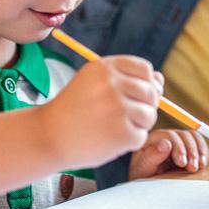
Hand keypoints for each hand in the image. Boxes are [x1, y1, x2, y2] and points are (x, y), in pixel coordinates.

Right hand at [40, 56, 160, 168]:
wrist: (47, 136)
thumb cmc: (74, 110)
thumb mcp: (94, 84)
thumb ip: (127, 79)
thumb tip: (161, 80)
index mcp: (105, 67)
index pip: (145, 70)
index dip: (143, 84)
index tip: (129, 96)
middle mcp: (112, 84)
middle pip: (151, 92)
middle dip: (142, 106)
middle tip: (120, 117)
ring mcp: (118, 109)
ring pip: (150, 115)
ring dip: (138, 125)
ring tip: (115, 128)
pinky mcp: (122, 133)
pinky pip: (141, 136)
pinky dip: (129, 142)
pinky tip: (109, 140)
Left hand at [128, 129, 208, 178]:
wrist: (149, 186)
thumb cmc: (143, 176)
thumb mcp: (143, 169)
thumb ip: (152, 156)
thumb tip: (165, 144)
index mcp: (153, 139)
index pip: (169, 135)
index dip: (178, 147)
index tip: (182, 163)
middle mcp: (166, 137)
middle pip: (184, 135)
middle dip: (191, 151)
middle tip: (192, 168)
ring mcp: (178, 141)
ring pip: (193, 137)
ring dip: (199, 151)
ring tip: (199, 167)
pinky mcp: (187, 147)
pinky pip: (199, 143)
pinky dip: (204, 152)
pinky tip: (202, 164)